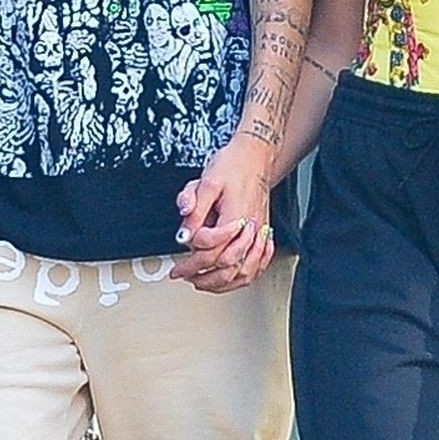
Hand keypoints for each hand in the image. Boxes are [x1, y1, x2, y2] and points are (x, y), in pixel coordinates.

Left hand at [169, 134, 275, 292]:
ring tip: (204, 283)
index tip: (177, 265)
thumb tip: (183, 234)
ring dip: (223, 283)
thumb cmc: (233, 166)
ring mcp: (258, 233)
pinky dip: (244, 276)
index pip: (211, 250)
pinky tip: (233, 279)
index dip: (191, 260)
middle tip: (185, 276)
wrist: (255, 157)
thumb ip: (194, 208)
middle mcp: (250, 229)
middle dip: (203, 276)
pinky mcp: (261, 233)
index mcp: (235, 217)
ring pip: (245, 271)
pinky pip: (258, 264)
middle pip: (228, 266)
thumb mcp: (207, 181)